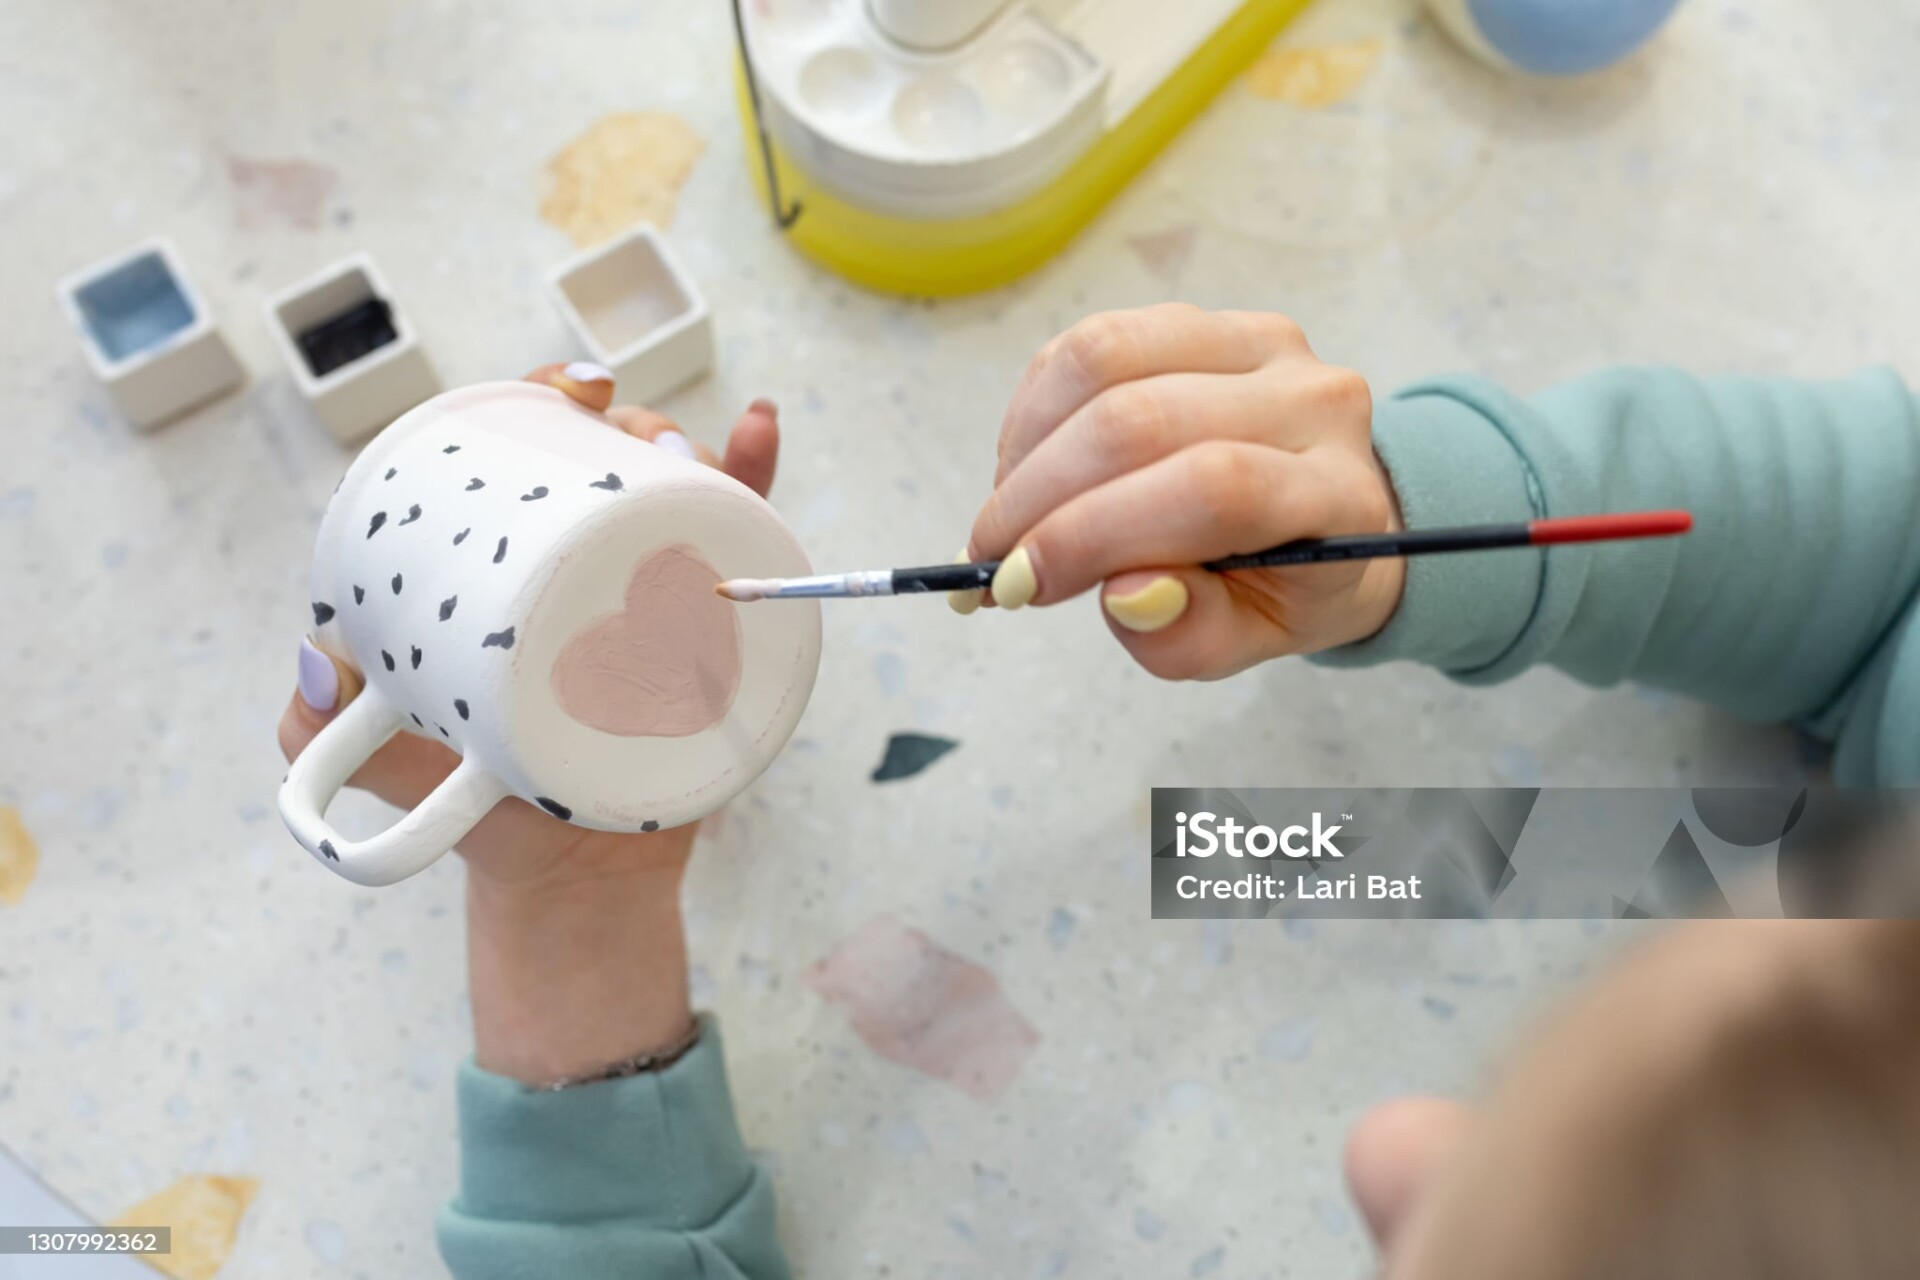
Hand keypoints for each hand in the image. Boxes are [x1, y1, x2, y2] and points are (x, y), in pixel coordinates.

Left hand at [278, 365, 779, 1080]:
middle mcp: (576, 566)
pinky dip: (755, 471)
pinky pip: (742, 538)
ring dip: (684, 439)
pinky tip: (758, 423)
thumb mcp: (383, 766)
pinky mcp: (712, 626)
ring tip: (682, 452)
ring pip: (675, 486)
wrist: (572, 882)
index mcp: (501, 569)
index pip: (517, 456)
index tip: (559, 394)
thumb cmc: (475, 812)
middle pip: (606, 456)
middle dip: (620, 415)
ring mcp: (648, 591)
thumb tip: (312, 657)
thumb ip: (317, 730)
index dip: (536, 403)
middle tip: (624, 429)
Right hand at [962, 304, 1403, 680]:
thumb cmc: (1278, 587)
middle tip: (992, 558)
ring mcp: (1261, 345)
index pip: (1213, 490)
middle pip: (1144, 421)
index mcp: (1339, 495)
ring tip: (1008, 511)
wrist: (1321, 516)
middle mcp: (1313, 401)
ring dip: (1028, 445)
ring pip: (1107, 362)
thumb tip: (1127, 594)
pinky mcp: (1206, 319)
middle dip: (1040, 497)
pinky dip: (1035, 408)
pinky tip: (1026, 465)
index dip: (1096, 533)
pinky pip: (1093, 341)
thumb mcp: (1243, 643)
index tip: (1020, 584)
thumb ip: (1189, 634)